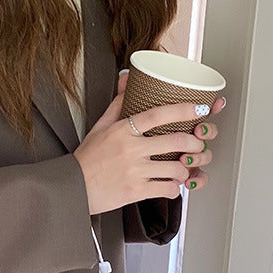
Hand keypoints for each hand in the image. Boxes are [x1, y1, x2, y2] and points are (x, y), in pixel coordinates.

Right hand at [73, 72, 223, 215]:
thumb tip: (126, 80)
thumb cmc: (86, 159)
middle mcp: (130, 150)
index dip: (183, 110)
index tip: (199, 109)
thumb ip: (118, 105)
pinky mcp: (135, 191)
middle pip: (176, 141)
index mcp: (123, 130)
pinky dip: (174, 189)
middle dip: (194, 144)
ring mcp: (134, 171)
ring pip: (176, 168)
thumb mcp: (99, 127)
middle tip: (196, 145)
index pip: (158, 114)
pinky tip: (171, 185)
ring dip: (185, 169)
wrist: (73, 188)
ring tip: (182, 169)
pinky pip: (166, 189)